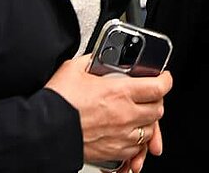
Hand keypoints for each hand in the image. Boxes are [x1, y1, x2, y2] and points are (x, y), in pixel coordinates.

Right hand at [44, 55, 170, 165]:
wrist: (44, 131)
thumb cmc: (57, 102)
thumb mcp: (74, 69)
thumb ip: (92, 60)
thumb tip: (97, 56)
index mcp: (120, 92)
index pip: (159, 87)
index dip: (165, 80)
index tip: (163, 77)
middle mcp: (125, 115)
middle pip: (158, 110)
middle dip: (157, 101)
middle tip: (149, 95)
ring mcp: (121, 135)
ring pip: (150, 130)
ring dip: (147, 121)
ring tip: (137, 115)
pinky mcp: (113, 152)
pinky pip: (135, 148)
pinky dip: (135, 141)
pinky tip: (126, 133)